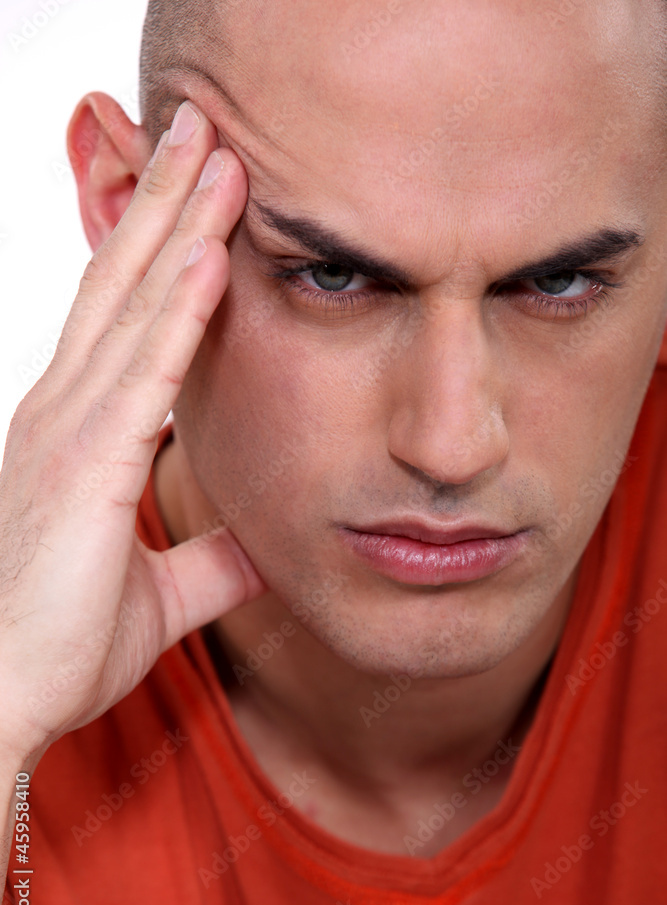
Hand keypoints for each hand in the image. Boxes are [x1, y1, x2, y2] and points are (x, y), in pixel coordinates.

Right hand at [0, 100, 265, 763]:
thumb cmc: (56, 643)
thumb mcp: (158, 594)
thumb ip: (211, 560)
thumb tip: (264, 546)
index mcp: (78, 432)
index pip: (124, 317)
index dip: (159, 248)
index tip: (198, 192)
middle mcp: (64, 411)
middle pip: (123, 284)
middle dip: (166, 202)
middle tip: (204, 130)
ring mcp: (69, 429)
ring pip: (133, 305)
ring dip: (179, 226)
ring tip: (218, 155)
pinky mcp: (87, 465)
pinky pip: (144, 370)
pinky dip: (179, 309)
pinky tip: (210, 254)